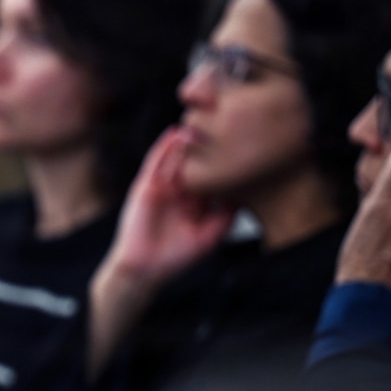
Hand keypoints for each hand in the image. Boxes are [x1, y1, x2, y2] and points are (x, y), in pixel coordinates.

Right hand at [87, 128, 236, 375]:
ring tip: (201, 122)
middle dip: (208, 145)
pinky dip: (163, 148)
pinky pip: (154, 163)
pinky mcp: (145, 187)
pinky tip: (173, 133)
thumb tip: (243, 194)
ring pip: (177, 159)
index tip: (246, 142)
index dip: (226, 160)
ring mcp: (163, 187)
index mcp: (197, 202)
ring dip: (187, 141)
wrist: (144, 269)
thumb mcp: (210, 236)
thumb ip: (226, 216)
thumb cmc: (175, 258)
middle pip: (197, 161)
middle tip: (226, 123)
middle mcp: (182, 191)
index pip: (214, 175)